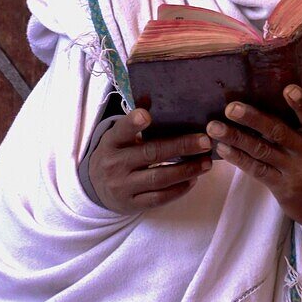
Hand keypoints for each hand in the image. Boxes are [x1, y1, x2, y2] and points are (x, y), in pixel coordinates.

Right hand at [88, 109, 212, 214]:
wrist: (95, 188)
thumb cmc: (117, 154)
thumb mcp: (118, 138)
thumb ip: (135, 124)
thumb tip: (153, 97)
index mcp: (112, 142)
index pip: (122, 130)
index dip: (133, 123)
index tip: (146, 114)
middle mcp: (115, 164)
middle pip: (151, 154)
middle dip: (180, 146)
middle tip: (205, 141)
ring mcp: (122, 186)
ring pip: (158, 178)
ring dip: (186, 170)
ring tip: (206, 163)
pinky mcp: (131, 204)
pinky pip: (159, 198)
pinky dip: (179, 189)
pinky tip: (193, 179)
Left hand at [206, 85, 301, 273]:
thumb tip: (276, 98)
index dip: (301, 103)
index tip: (288, 89)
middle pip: (278, 132)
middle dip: (253, 118)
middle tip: (231, 108)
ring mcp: (296, 171)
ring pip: (262, 150)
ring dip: (236, 138)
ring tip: (214, 127)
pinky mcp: (283, 187)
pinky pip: (257, 170)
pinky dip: (239, 158)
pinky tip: (223, 148)